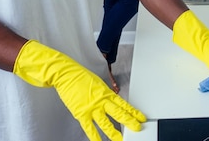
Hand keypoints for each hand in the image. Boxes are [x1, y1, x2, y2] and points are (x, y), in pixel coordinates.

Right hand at [13, 40, 145, 140]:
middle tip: (137, 128)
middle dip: (129, 122)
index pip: (124, 105)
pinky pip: (89, 128)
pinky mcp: (81, 113)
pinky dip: (94, 137)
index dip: (134, 112)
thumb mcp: (99, 84)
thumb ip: (106, 94)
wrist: (67, 75)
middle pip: (118, 114)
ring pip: (106, 123)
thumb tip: (112, 101)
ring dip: (114, 133)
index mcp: (107, 93)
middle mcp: (102, 101)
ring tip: (121, 139)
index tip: (141, 118)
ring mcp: (92, 108)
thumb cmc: (81, 77)